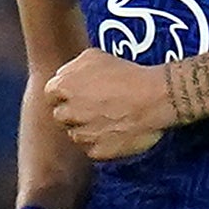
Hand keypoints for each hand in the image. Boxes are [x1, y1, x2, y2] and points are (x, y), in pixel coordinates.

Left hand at [41, 51, 183, 163]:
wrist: (157, 97)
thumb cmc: (128, 74)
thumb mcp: (94, 56)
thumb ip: (72, 68)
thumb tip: (65, 76)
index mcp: (62, 88)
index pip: (51, 94)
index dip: (66, 94)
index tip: (79, 94)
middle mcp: (68, 112)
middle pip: (61, 115)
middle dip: (74, 112)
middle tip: (95, 107)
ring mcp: (82, 134)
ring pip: (75, 134)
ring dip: (87, 129)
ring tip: (109, 119)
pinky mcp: (97, 152)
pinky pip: (92, 149)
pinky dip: (101, 143)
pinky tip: (116, 131)